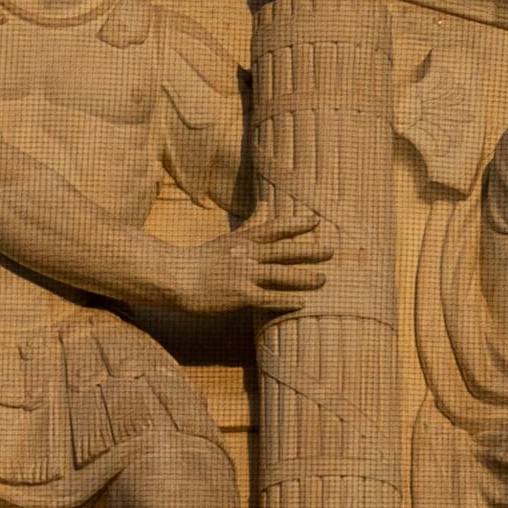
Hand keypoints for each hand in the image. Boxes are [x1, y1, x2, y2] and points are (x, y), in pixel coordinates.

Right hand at [158, 203, 332, 319]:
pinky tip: (301, 303)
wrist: (176, 278)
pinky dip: (285, 300)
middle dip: (309, 251)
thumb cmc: (201, 260)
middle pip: (283, 251)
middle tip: (331, 251)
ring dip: (303, 277)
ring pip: (280, 274)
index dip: (296, 225)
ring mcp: (243, 275)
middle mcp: (246, 255)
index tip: (316, 222)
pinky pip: (267, 298)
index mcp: (243, 241)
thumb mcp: (227, 238)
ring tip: (323, 279)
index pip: (274, 229)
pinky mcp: (238, 295)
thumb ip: (249, 224)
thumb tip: (265, 204)